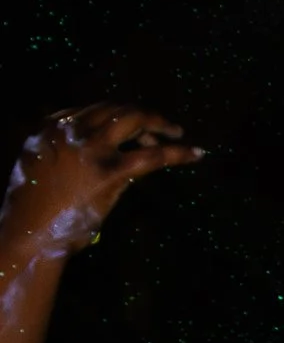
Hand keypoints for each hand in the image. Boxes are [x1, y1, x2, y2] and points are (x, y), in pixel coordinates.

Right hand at [1, 105, 202, 262]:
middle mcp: (71, 129)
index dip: (116, 115)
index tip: (133, 126)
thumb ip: (62, 152)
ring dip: (158, 123)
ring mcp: (91, 147)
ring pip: (134, 119)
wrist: (29, 233)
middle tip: (162, 128)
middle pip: (115, 109)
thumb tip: (88, 158)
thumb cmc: (33, 211)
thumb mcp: (39, 168)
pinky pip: (152, 155)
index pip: (92, 109)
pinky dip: (178, 152)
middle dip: (140, 115)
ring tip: (177, 133)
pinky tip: (196, 153)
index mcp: (51, 126)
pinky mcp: (110, 171)